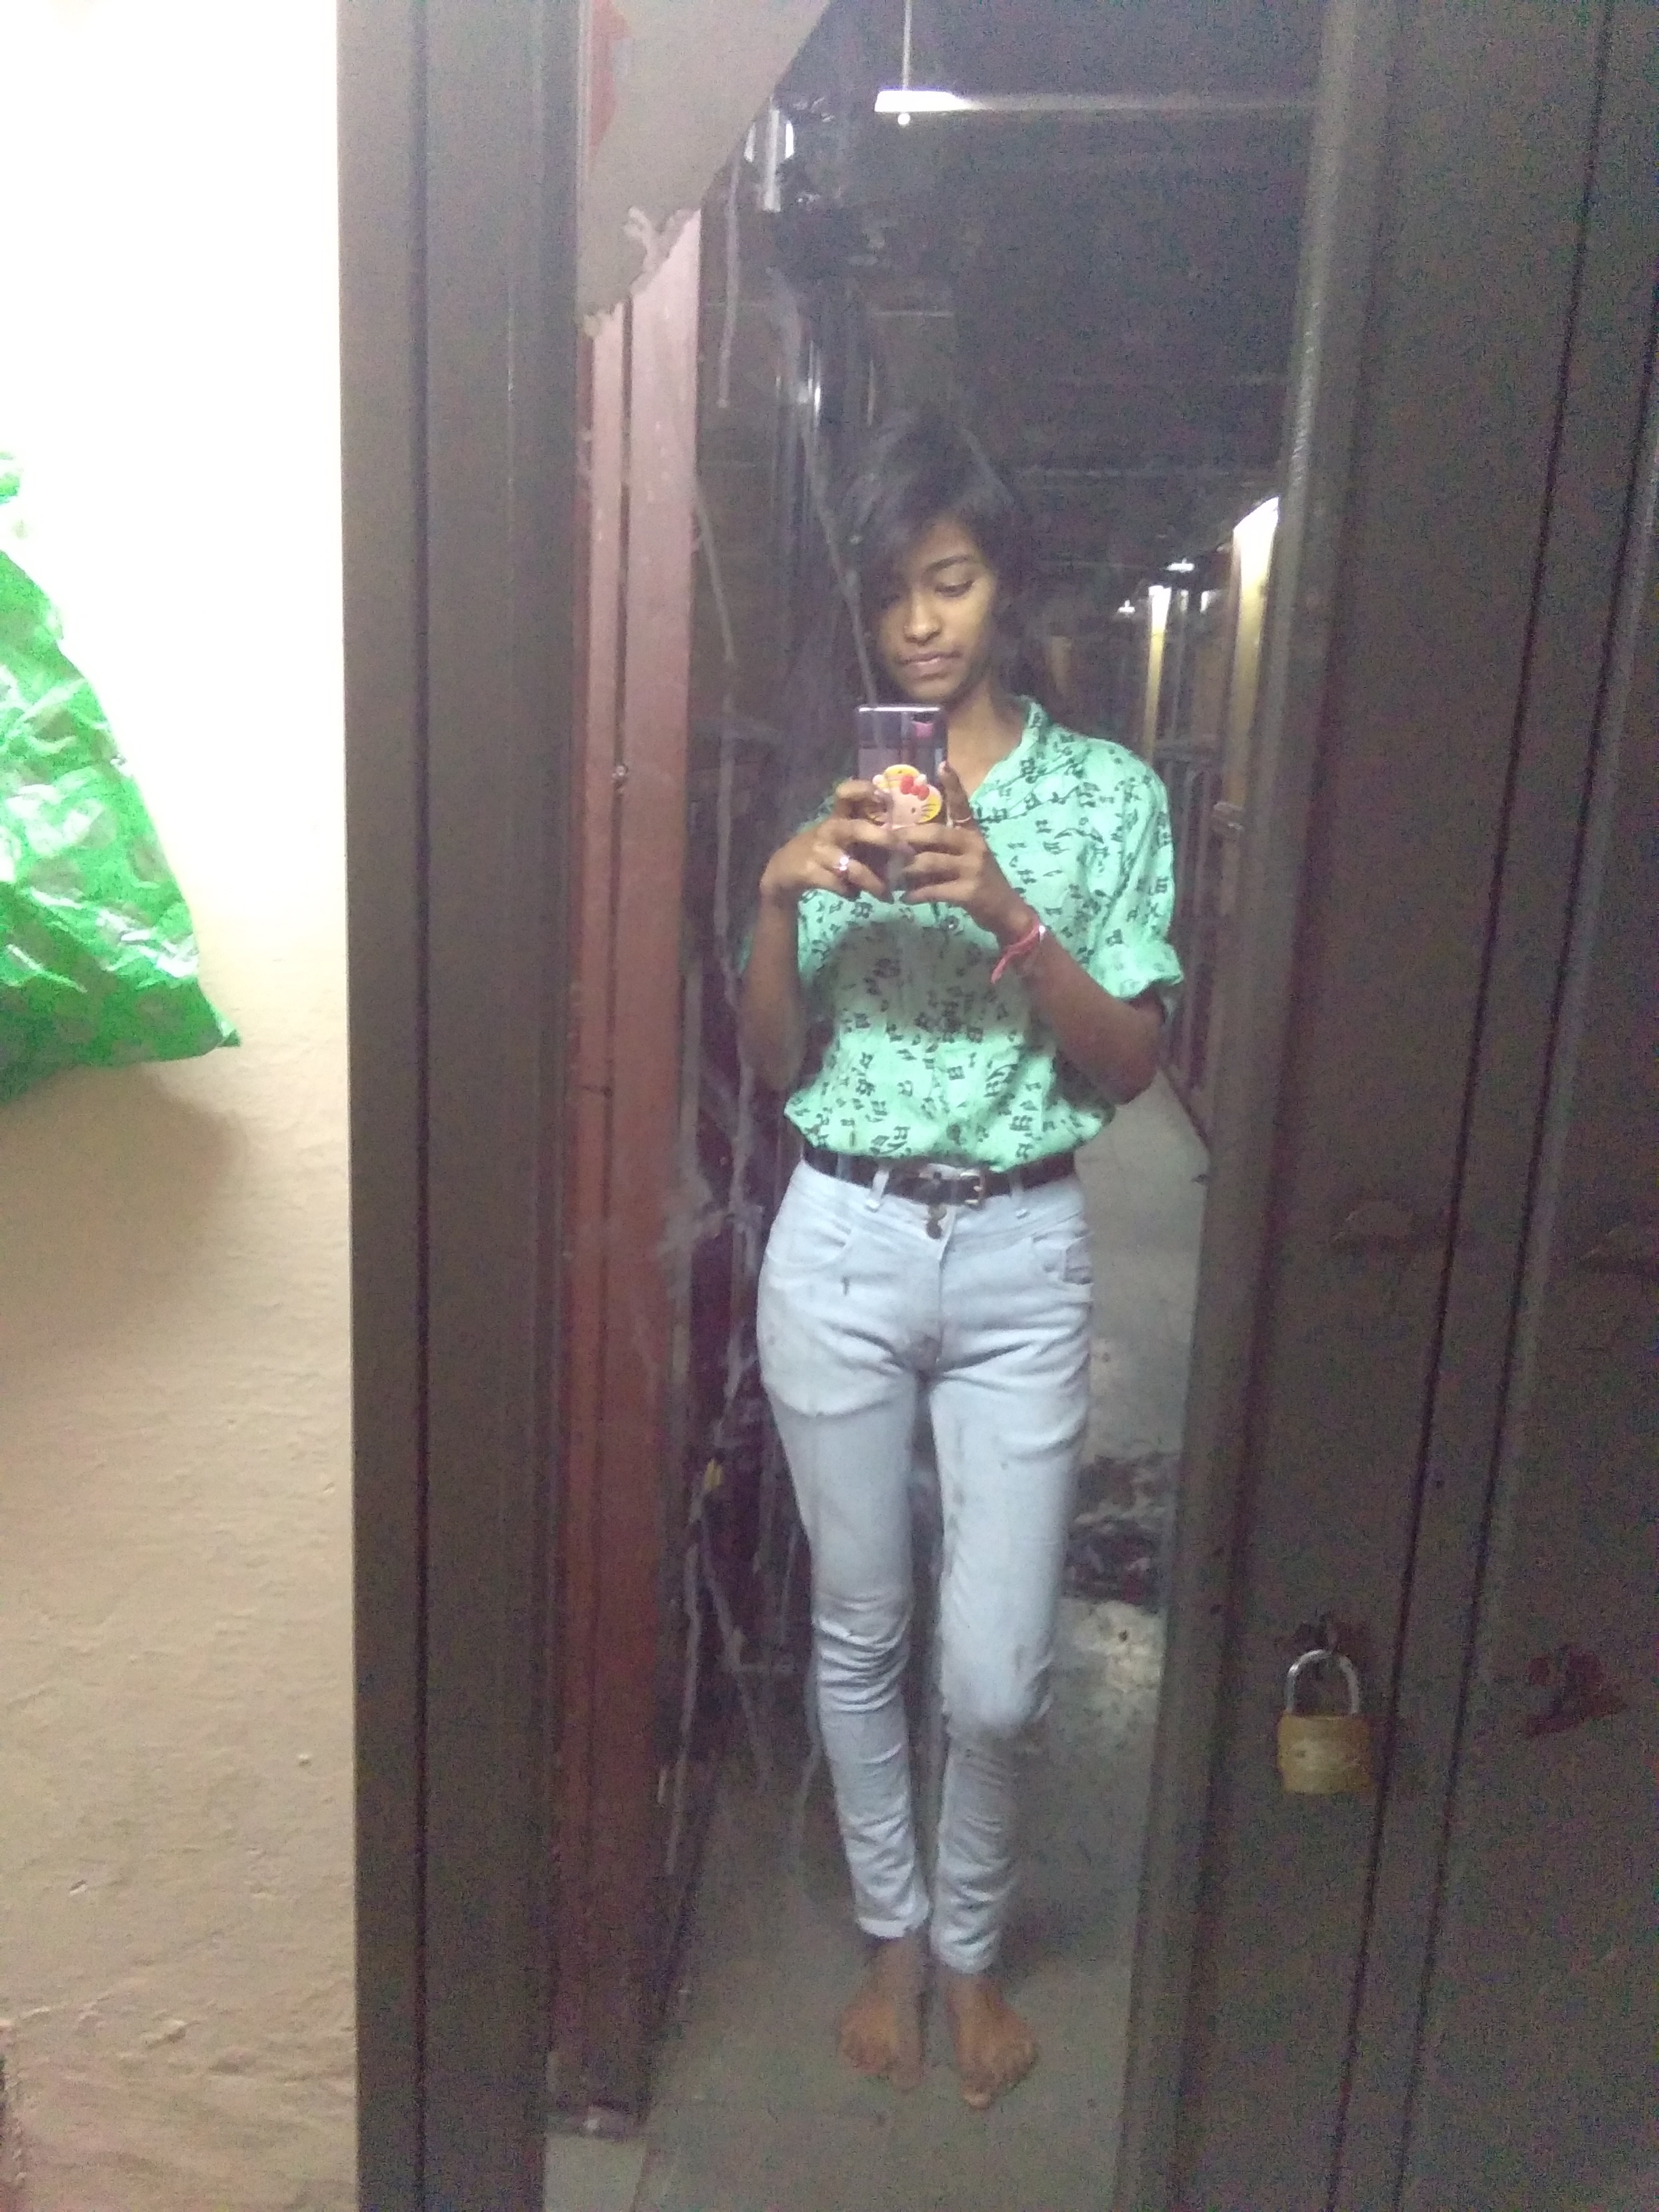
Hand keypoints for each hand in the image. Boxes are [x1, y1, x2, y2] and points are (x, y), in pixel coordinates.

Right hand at [758, 782, 893, 905]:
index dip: (864, 790)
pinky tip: (854, 896)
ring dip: (873, 883)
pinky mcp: (809, 871)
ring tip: (885, 896)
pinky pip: (838, 884)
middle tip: (906, 853)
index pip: (846, 793)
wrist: (782, 871)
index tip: (884, 798)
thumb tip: (901, 845)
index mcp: (837, 817)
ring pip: (853, 868)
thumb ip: (864, 835)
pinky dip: (850, 892)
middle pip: (858, 829)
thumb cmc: (820, 852)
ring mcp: (818, 851)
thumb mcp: (837, 837)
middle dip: (884, 839)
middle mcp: (829, 830)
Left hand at [895, 761, 1032, 941]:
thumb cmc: (979, 881)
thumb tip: (907, 841)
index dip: (954, 785)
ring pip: (930, 862)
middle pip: (935, 834)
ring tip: (890, 875)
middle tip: (885, 839)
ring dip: (906, 870)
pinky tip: (904, 898)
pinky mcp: (968, 891)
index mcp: (973, 834)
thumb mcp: (966, 858)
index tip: (943, 764)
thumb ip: (943, 848)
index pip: (963, 805)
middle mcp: (974, 846)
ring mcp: (973, 868)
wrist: (1004, 911)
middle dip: (907, 837)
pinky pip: (935, 890)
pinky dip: (916, 895)